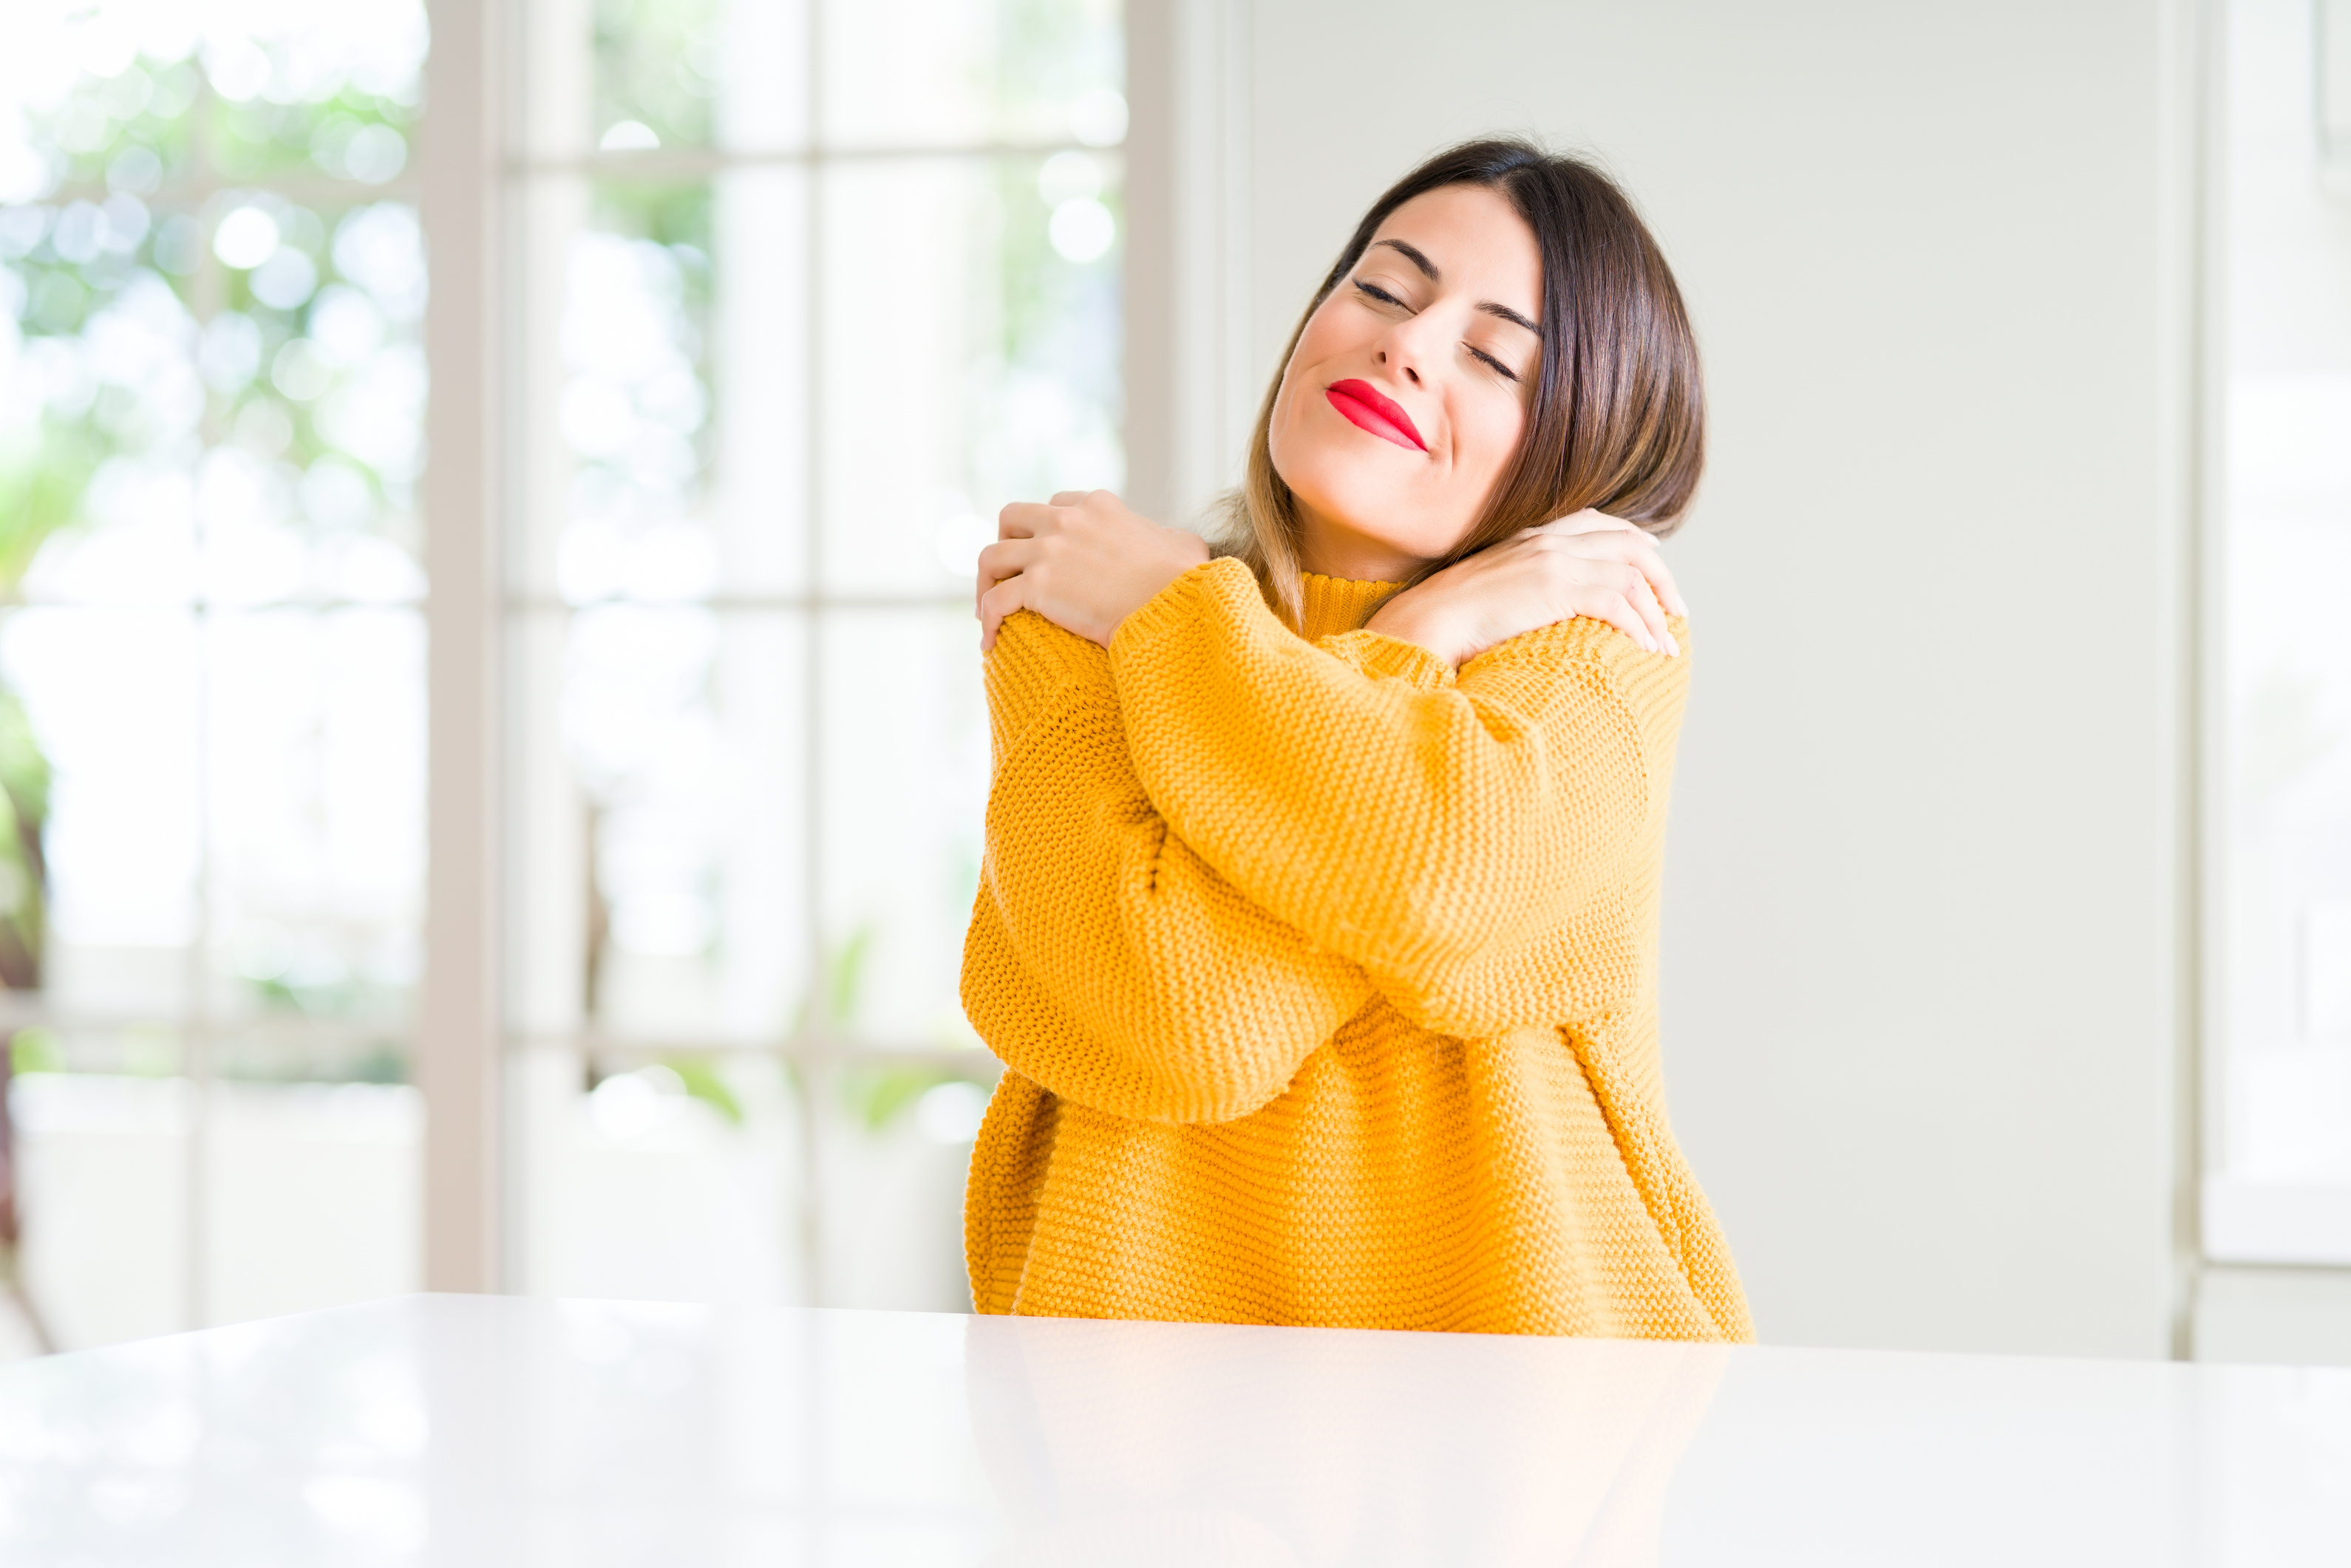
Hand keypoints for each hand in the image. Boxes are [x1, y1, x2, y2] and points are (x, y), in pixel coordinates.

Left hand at [977, 490, 1211, 652]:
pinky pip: (994, 601)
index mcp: (1098, 506)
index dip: (1045, 529)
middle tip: (1008, 574)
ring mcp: (1048, 551)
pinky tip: (989, 642)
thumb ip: (1168, 536)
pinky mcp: (1038, 586)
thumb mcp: (1183, 544)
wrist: (1174, 606)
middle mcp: (1066, 520)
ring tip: (987, 611)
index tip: (1044, 553)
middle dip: (1005, 542)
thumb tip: (1174, 543)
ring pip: (991, 556)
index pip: (1056, 505)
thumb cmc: (1186, 581)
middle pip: (1011, 517)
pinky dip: (987, 620)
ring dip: (984, 582)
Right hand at [1364, 509, 1687, 665]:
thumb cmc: (1445, 620)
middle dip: (1662, 578)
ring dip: (1656, 613)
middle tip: (1677, 612)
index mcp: (1532, 536)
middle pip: (1629, 544)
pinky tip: (1648, 649)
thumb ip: (1519, 586)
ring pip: (1631, 575)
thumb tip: (1535, 610)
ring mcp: (1553, 560)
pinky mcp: (1556, 586)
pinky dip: (1641, 626)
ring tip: (1666, 644)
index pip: (1598, 523)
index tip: (1654, 566)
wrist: (1423, 624)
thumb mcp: (1488, 590)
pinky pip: (1618, 601)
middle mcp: (1548, 540)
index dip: (1634, 540)